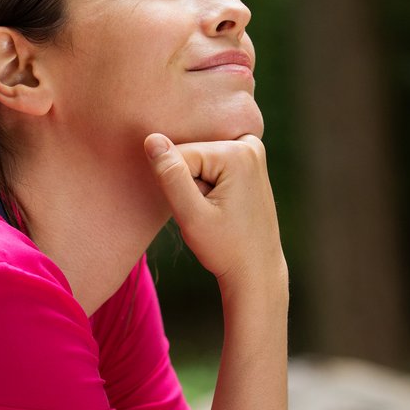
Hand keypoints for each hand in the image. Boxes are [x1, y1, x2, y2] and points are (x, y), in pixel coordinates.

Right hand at [144, 133, 284, 286]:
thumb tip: (152, 139)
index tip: (201, 211)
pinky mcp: (248, 159)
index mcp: (237, 152)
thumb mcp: (192, 217)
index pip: (178, 155)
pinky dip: (207, 181)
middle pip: (189, 153)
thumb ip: (171, 176)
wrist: (256, 270)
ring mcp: (251, 150)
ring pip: (197, 158)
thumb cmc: (225, 249)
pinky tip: (222, 202)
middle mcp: (248, 144)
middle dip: (189, 183)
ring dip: (197, 184)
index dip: (178, 187)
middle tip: (209, 212)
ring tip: (216, 209)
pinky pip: (210, 161)